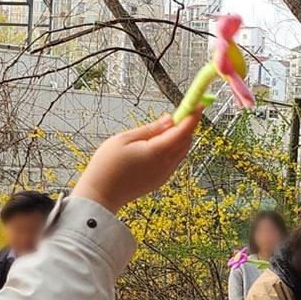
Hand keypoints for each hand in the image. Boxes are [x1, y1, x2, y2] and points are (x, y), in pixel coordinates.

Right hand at [73, 111, 202, 213]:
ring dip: (180, 137)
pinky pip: (174, 160)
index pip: (182, 132)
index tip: (199, 105)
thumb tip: (170, 119)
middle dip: (187, 126)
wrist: (101, 194)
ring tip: (167, 126)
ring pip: (182, 151)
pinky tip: (160, 142)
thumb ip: (150, 129)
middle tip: (181, 111)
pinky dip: (173, 148)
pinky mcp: (161, 180)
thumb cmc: (107, 164)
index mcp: (157, 152)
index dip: (192, 117)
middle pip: (186, 141)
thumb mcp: (124, 139)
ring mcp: (165, 174)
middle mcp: (166, 165)